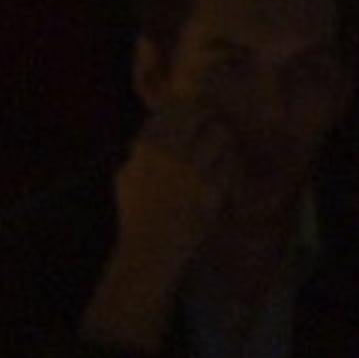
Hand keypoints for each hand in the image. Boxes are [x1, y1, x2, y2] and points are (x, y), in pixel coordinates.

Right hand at [83, 96, 233, 349]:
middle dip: (210, 120)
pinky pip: (231, 165)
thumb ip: (141, 149)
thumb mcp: (127, 175)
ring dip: (223, 144)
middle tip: (213, 127)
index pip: (174, 108)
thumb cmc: (137, 213)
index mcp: (146, 148)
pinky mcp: (214, 191)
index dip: (189, 107)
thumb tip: (161, 124)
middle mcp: (169, 156)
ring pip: (222, 138)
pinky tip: (222, 178)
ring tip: (217, 156)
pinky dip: (229, 168)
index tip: (196, 112)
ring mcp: (194, 173)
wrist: (151, 250)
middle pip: (202, 116)